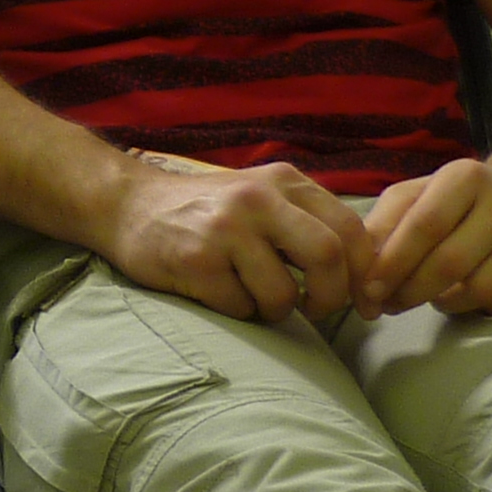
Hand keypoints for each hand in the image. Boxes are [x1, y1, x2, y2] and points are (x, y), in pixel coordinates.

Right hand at [103, 155, 372, 324]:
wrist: (128, 204)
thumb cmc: (206, 211)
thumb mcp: (262, 196)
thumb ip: (307, 222)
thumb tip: (362, 274)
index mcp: (285, 181)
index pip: (351, 229)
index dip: (363, 272)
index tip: (361, 299)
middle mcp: (258, 198)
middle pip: (328, 257)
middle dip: (330, 298)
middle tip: (315, 310)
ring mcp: (226, 228)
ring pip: (282, 294)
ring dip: (274, 311)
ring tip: (253, 296)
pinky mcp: (196, 260)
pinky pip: (239, 307)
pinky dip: (237, 311)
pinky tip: (218, 291)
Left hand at [360, 158, 491, 319]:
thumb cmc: (463, 199)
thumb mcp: (420, 194)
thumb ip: (384, 223)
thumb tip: (360, 271)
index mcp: (468, 176)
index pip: (424, 226)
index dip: (392, 263)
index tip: (368, 291)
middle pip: (449, 264)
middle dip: (409, 291)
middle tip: (388, 304)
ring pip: (477, 291)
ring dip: (442, 302)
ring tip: (428, 294)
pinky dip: (475, 307)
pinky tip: (466, 292)